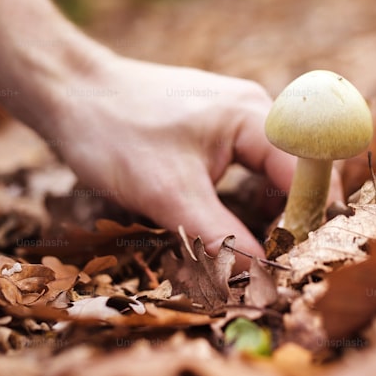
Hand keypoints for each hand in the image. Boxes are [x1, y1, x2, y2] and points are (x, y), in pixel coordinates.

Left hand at [41, 54, 297, 263]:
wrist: (68, 92)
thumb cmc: (114, 133)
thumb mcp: (168, 195)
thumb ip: (219, 239)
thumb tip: (260, 283)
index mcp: (252, 115)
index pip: (306, 173)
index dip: (307, 219)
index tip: (295, 262)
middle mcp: (251, 110)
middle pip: (294, 171)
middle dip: (289, 218)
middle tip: (274, 265)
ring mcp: (231, 116)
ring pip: (269, 171)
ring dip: (266, 211)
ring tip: (251, 250)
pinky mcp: (210, 127)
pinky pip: (245, 165)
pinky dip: (243, 197)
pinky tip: (225, 223)